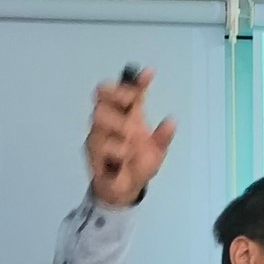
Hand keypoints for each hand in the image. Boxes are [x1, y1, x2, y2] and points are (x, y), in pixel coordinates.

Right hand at [86, 67, 176, 207]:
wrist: (125, 189)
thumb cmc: (138, 164)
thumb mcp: (157, 151)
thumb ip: (163, 136)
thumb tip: (172, 120)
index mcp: (128, 117)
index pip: (129, 93)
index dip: (136, 82)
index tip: (149, 74)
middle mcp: (111, 120)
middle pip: (102, 94)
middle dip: (118, 95)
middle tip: (132, 104)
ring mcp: (98, 133)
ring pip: (99, 116)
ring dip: (118, 125)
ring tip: (129, 140)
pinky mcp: (91, 150)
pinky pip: (100, 144)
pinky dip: (116, 149)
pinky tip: (123, 157)